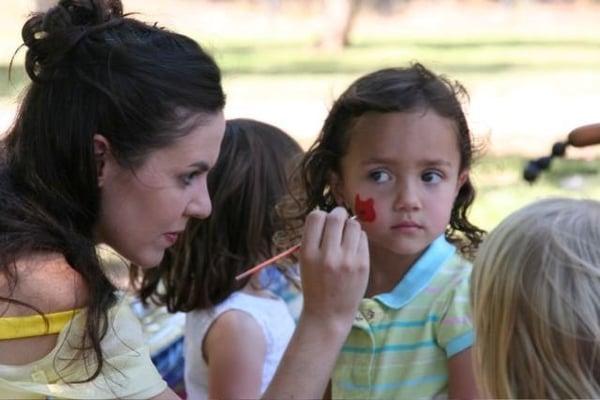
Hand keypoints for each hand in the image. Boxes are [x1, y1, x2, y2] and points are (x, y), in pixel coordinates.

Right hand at [299, 206, 368, 329]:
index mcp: (308, 253)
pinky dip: (358, 238)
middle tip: (339, 221)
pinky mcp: (362, 264)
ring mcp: (347, 260)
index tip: (324, 222)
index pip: (315, 217)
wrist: (328, 314)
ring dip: (350, 226)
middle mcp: (327, 255)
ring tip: (346, 236)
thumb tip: (328, 215)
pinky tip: (353, 248)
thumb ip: (314, 239)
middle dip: (338, 214)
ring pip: (353, 225)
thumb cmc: (315, 285)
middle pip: (336, 217)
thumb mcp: (305, 262)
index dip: (321, 215)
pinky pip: (363, 238)